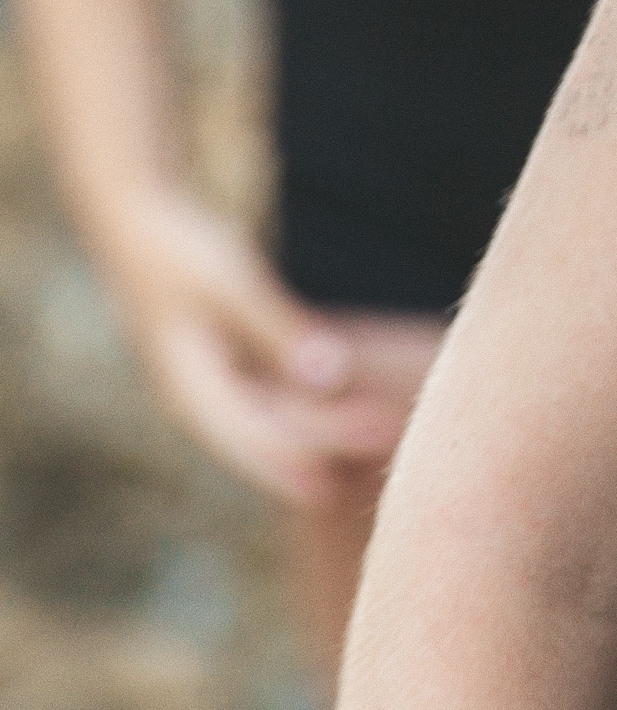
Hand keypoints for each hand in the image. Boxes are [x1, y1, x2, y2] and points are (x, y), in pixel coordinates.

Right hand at [97, 185, 416, 503]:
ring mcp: (211, 379)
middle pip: (268, 433)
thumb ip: (278, 331)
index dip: (296, 463)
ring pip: (272, 414)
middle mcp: (198, 396)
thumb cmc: (178, 252)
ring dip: (320, 425)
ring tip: (379, 430)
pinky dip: (307, 396)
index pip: (251, 441)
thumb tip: (328, 379)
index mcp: (188, 390)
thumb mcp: (230, 287)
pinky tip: (347, 396)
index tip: (340, 485)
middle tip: (388, 442)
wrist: (136, 225)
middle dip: (323, 444)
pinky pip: (272, 389)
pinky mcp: (227, 358)